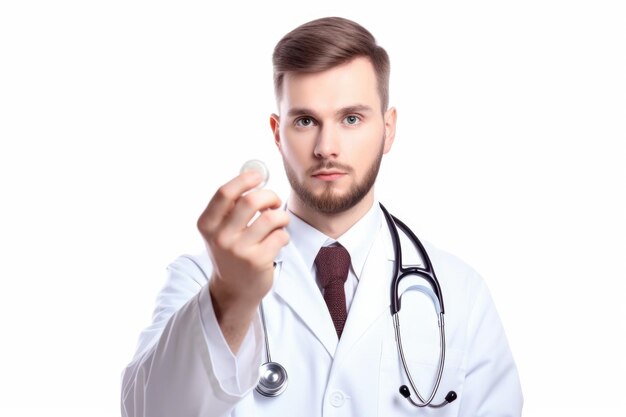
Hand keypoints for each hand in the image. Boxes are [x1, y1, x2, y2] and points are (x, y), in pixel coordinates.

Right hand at [197, 170, 288, 350]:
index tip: (258, 175)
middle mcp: (220, 237)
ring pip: (271, 218)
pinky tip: (277, 241)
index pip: (225, 193)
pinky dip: (283, 234)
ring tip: (279, 221)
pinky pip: (280, 235)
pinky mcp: (258, 261)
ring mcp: (239, 250)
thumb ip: (231, 205)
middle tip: (274, 201)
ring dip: (281, 216)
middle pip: (251, 201)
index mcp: (207, 224)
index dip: (245, 179)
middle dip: (269, 196)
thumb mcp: (220, 229)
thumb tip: (254, 173)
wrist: (233, 290)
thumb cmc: (231, 251)